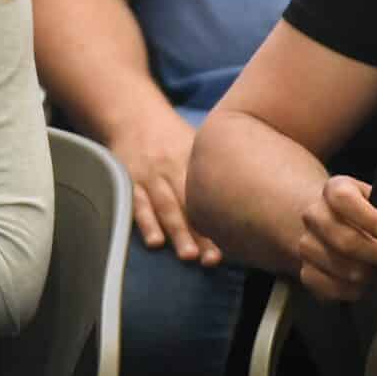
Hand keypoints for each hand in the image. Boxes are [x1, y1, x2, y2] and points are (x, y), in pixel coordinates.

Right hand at [107, 105, 220, 263]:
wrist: (132, 116)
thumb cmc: (171, 137)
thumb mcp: (194, 142)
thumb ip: (214, 166)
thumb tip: (249, 194)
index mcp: (190, 158)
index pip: (206, 192)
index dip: (218, 218)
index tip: (233, 242)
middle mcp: (170, 167)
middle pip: (188, 203)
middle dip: (200, 232)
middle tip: (213, 258)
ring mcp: (148, 175)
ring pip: (164, 207)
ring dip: (176, 232)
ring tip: (188, 255)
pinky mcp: (127, 181)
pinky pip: (137, 204)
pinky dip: (145, 224)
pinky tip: (154, 243)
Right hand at [296, 176, 376, 301]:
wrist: (349, 232)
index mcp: (336, 189)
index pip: (343, 199)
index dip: (370, 220)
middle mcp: (315, 214)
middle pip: (342, 239)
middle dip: (375, 256)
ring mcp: (306, 243)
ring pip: (337, 266)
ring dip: (366, 276)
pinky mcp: (306, 271)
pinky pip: (328, 287)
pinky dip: (353, 291)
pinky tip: (365, 284)